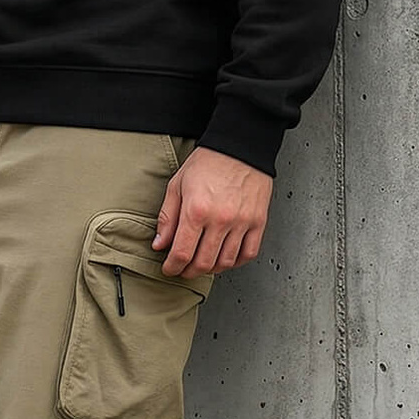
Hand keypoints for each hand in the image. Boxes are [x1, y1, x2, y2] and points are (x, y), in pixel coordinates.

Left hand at [152, 145, 271, 278]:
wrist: (239, 147)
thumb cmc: (208, 163)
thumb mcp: (177, 185)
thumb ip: (168, 217)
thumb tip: (160, 244)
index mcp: (196, 210)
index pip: (182, 253)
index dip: (173, 267)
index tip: (169, 269)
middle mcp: (220, 220)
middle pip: (203, 263)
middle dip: (189, 272)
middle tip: (183, 270)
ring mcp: (242, 222)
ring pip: (225, 262)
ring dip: (211, 269)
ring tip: (202, 264)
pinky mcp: (258, 221)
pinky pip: (248, 253)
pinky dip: (235, 262)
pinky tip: (225, 258)